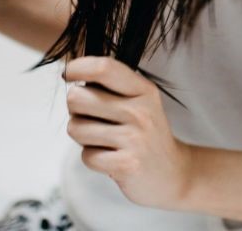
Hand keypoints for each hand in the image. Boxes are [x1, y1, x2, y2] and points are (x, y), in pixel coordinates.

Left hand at [64, 56, 194, 210]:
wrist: (172, 174)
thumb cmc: (144, 134)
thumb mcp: (138, 101)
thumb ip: (110, 86)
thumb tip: (70, 73)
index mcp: (143, 90)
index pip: (103, 68)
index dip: (77, 67)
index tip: (69, 74)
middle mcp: (140, 111)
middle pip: (77, 98)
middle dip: (76, 111)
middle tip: (93, 119)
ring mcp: (135, 139)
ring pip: (76, 128)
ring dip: (82, 138)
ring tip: (104, 141)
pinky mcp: (127, 164)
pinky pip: (86, 156)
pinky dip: (93, 159)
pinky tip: (110, 158)